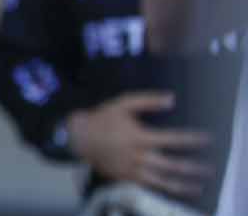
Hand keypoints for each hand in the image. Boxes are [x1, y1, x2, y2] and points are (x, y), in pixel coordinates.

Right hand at [68, 91, 212, 200]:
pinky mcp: (127, 178)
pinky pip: (150, 186)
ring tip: (199, 184)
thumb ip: (147, 100)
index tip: (207, 138)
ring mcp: (132, 169)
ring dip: (183, 183)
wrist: (79, 138)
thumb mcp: (122, 103)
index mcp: (138, 137)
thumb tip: (172, 99)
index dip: (191, 139)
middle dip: (192, 167)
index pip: (172, 139)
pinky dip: (166, 188)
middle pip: (171, 164)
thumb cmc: (103, 118)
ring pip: (162, 180)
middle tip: (209, 167)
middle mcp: (138, 156)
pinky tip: (178, 189)